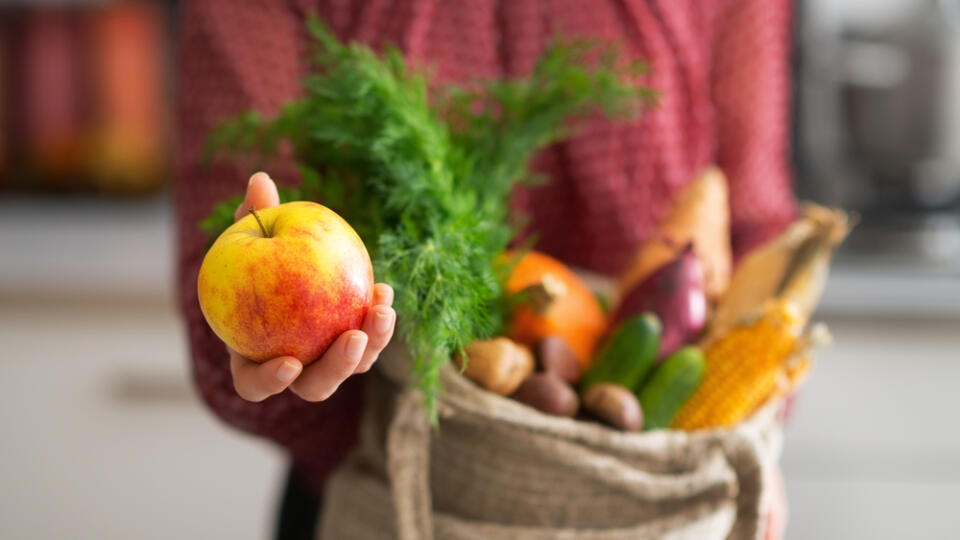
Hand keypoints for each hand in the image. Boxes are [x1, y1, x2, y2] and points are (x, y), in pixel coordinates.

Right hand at [227, 172, 396, 401]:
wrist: (284, 267)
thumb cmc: (253, 255)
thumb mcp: (248, 236)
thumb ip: (252, 217)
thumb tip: (260, 179)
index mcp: (253, 358)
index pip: (255, 385)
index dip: (270, 381)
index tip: (290, 363)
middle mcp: (293, 368)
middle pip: (315, 386)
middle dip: (338, 367)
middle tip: (353, 337)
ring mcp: (327, 360)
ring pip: (353, 367)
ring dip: (372, 342)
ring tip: (382, 309)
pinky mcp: (355, 345)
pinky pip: (369, 337)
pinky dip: (377, 317)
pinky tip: (385, 290)